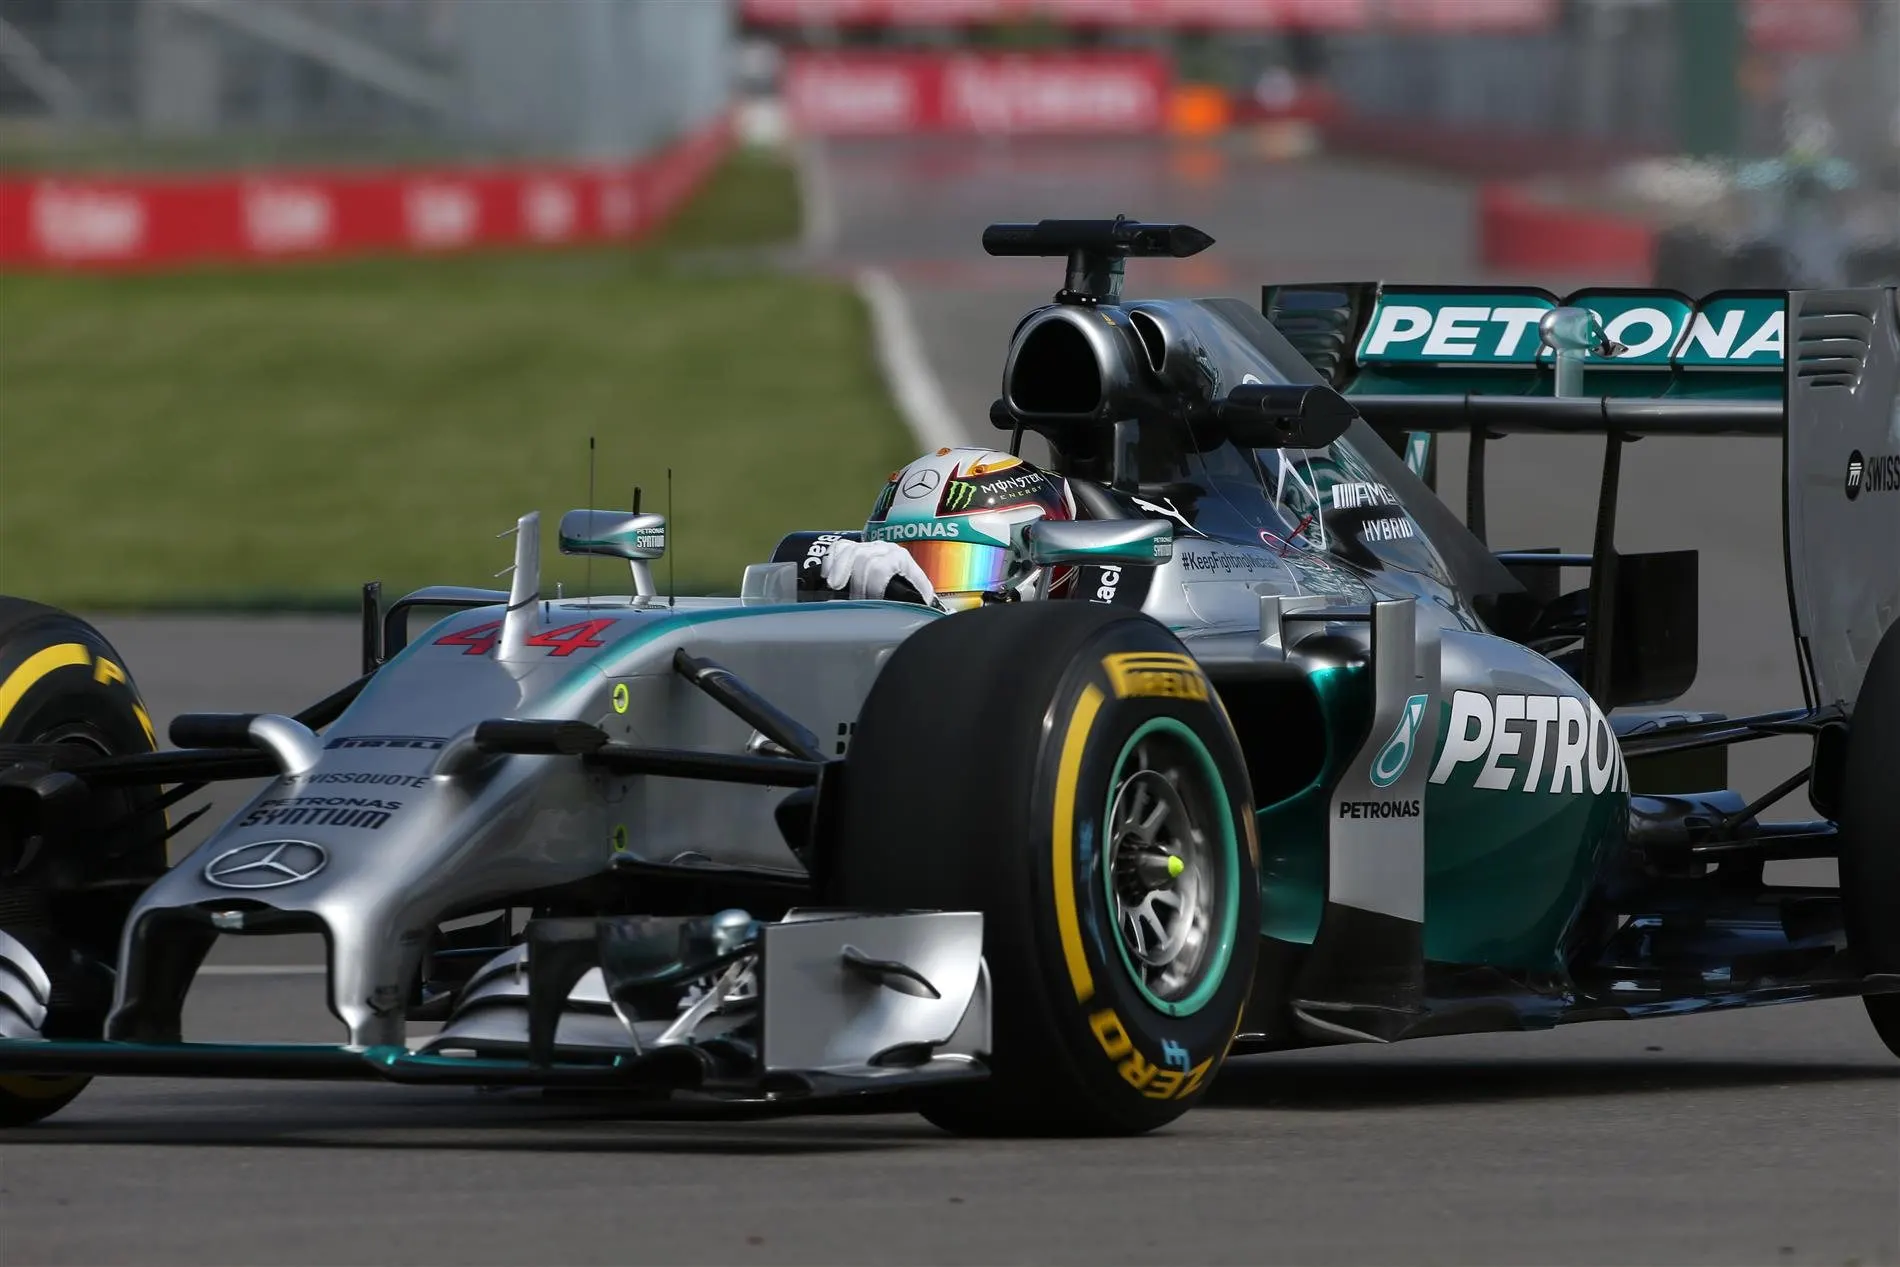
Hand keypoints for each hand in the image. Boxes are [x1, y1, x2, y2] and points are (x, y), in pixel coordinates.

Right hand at [821, 539, 938, 606]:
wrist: (910, 586)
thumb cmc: (911, 597)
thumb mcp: (912, 602)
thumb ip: (901, 606)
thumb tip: (884, 619)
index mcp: (902, 561)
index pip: (880, 568)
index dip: (870, 587)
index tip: (866, 603)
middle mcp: (886, 549)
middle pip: (863, 558)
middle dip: (855, 583)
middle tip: (853, 601)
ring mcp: (870, 546)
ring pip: (850, 550)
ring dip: (839, 570)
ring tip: (835, 587)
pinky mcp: (857, 546)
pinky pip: (840, 546)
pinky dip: (831, 559)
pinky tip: (828, 575)